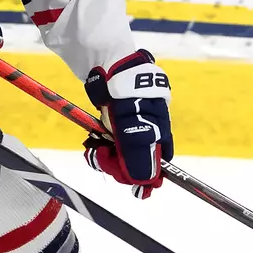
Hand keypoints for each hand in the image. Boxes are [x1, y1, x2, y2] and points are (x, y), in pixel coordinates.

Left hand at [82, 50, 171, 198]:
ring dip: (105, 155)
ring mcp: (131, 124)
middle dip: (117, 164)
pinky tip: (93, 142)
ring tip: (93, 149)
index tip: (131, 187)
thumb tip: (144, 183)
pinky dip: (100, 145)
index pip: (157, 164)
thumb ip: (138, 156)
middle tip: (100, 157)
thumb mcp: (132, 129)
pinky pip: (109, 142)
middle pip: (136, 161)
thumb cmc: (125, 97)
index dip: (144, 177)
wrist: (108, 66)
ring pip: (120, 152)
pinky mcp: (115, 120)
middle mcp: (149, 129)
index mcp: (160, 132)